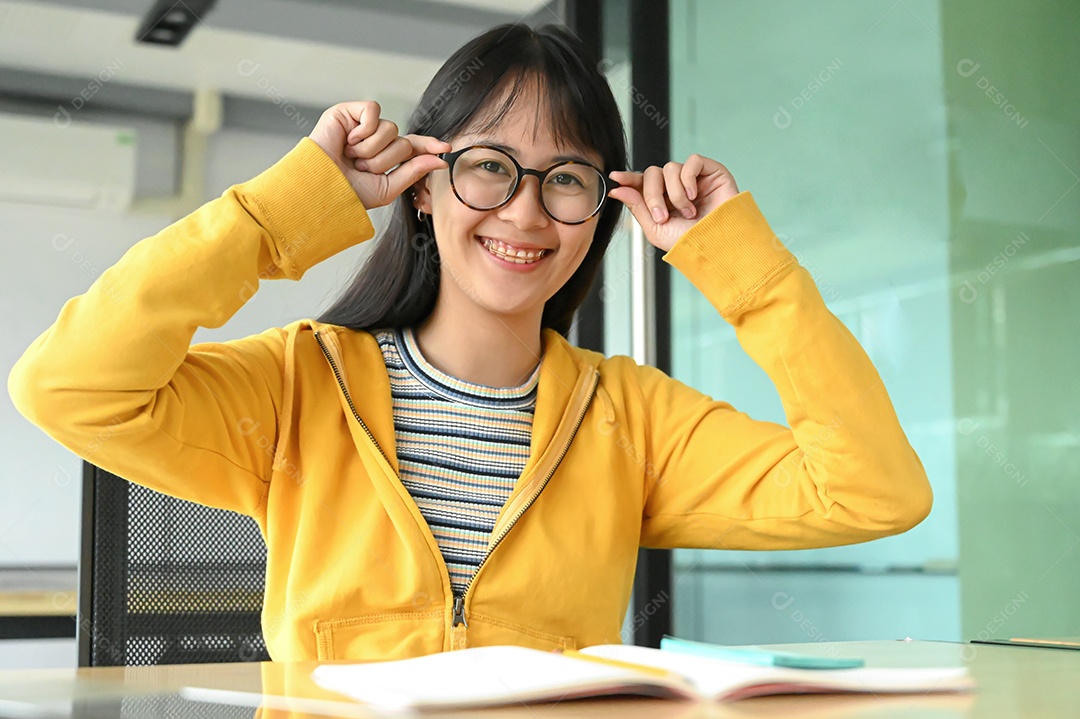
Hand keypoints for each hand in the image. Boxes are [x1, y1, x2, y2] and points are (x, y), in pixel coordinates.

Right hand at [308, 101, 449, 208]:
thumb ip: (414, 171)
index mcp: (385, 157)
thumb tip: (439, 159)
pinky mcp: (350, 112)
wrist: (321, 188)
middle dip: (385, 161)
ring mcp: (363, 125)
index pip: (413, 147)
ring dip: (371, 150)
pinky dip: (363, 131)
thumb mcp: (388, 187)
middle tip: (361, 169)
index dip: (428, 146)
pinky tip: (347, 141)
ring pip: (390, 129)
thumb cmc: (348, 193)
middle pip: (403, 142)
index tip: (446, 148)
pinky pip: (373, 112)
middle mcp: (376, 140)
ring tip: (351, 157)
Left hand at [608, 155, 738, 251]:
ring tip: (688, 212)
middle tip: (662, 215)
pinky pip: (692, 162)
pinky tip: (694, 196)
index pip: (642, 183)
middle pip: (652, 173)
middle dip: (652, 194)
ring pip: (670, 168)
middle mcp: (676, 186)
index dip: (629, 179)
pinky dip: (689, 179)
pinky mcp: (711, 171)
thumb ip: (637, 207)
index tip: (616, 178)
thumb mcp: (656, 229)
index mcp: (662, 200)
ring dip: (675, 193)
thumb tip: (618, 190)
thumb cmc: (692, 241)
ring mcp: (693, 178)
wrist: (718, 245)